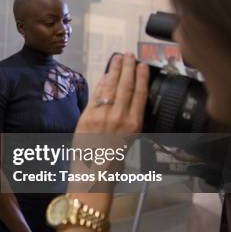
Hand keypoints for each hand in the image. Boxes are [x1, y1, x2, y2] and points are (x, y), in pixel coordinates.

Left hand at [67, 53, 148, 204]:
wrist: (93, 176)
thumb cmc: (111, 163)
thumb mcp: (129, 142)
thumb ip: (128, 123)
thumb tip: (127, 104)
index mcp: (134, 125)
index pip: (140, 94)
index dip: (142, 77)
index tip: (143, 66)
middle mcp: (120, 118)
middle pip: (126, 86)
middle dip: (128, 68)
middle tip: (130, 54)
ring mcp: (103, 117)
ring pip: (111, 87)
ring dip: (115, 70)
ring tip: (118, 58)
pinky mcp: (87, 118)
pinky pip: (96, 95)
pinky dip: (101, 83)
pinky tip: (105, 74)